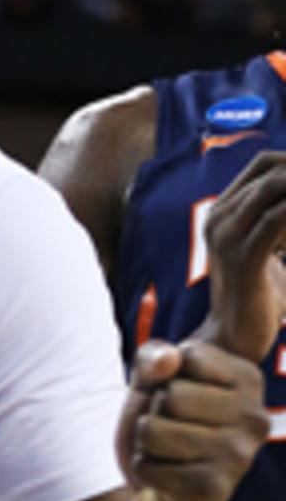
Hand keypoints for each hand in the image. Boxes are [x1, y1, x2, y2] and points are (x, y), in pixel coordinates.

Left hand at [117, 340, 268, 500]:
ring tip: (165, 449)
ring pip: (154, 430)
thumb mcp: (151, 379)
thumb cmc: (162, 423)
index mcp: (249, 379)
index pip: (189, 356)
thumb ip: (154, 357)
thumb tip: (169, 359)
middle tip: (169, 427)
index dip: (165, 375)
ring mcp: (238, 456)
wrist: (160, 489)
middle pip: (171, 395)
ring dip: (146, 441)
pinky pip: (148, 466)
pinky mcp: (213, 489)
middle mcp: (254, 417)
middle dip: (154, 411)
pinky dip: (144, 468)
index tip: (180, 394)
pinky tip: (165, 474)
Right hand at [199, 150, 285, 361]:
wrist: (233, 336)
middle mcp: (219, 218)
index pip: (263, 164)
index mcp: (222, 211)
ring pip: (276, 188)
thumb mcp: (265, 247)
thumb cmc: (257, 293)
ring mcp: (227, 237)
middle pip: (272, 172)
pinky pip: (280, 219)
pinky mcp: (244, 258)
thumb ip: (277, 222)